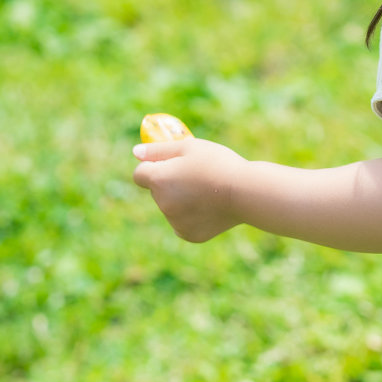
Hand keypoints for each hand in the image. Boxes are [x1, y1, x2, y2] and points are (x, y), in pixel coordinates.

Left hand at [132, 138, 248, 241]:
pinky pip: (183, 223)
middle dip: (170, 183)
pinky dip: (192, 215)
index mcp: (159, 179)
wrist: (245, 192)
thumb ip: (159, 150)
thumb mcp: (189, 147)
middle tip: (197, 175)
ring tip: (209, 191)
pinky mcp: (188, 234)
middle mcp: (162, 203)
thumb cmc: (218, 163)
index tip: (172, 164)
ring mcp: (174, 221)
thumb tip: (136, 152)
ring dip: (182, 199)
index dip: (154, 167)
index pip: (140, 174)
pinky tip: (210, 207)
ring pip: (171, 207)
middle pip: (157, 191)